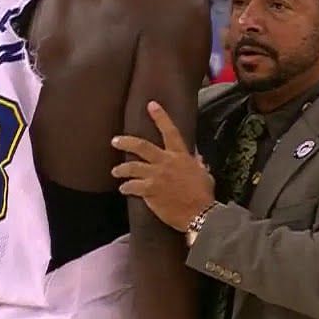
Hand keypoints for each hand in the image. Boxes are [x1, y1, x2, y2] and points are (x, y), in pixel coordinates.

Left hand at [111, 101, 214, 231]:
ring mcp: (156, 176)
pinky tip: (123, 189)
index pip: (170, 131)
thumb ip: (198, 164)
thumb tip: (198, 158)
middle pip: (141, 146)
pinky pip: (132, 186)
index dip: (160, 117)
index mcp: (180, 156)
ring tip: (115, 171)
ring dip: (121, 168)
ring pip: (132, 166)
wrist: (200, 214)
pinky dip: (126, 187)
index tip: (151, 105)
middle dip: (126, 141)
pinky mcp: (150, 191)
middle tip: (115, 140)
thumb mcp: (204, 175)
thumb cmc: (204, 195)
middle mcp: (166, 162)